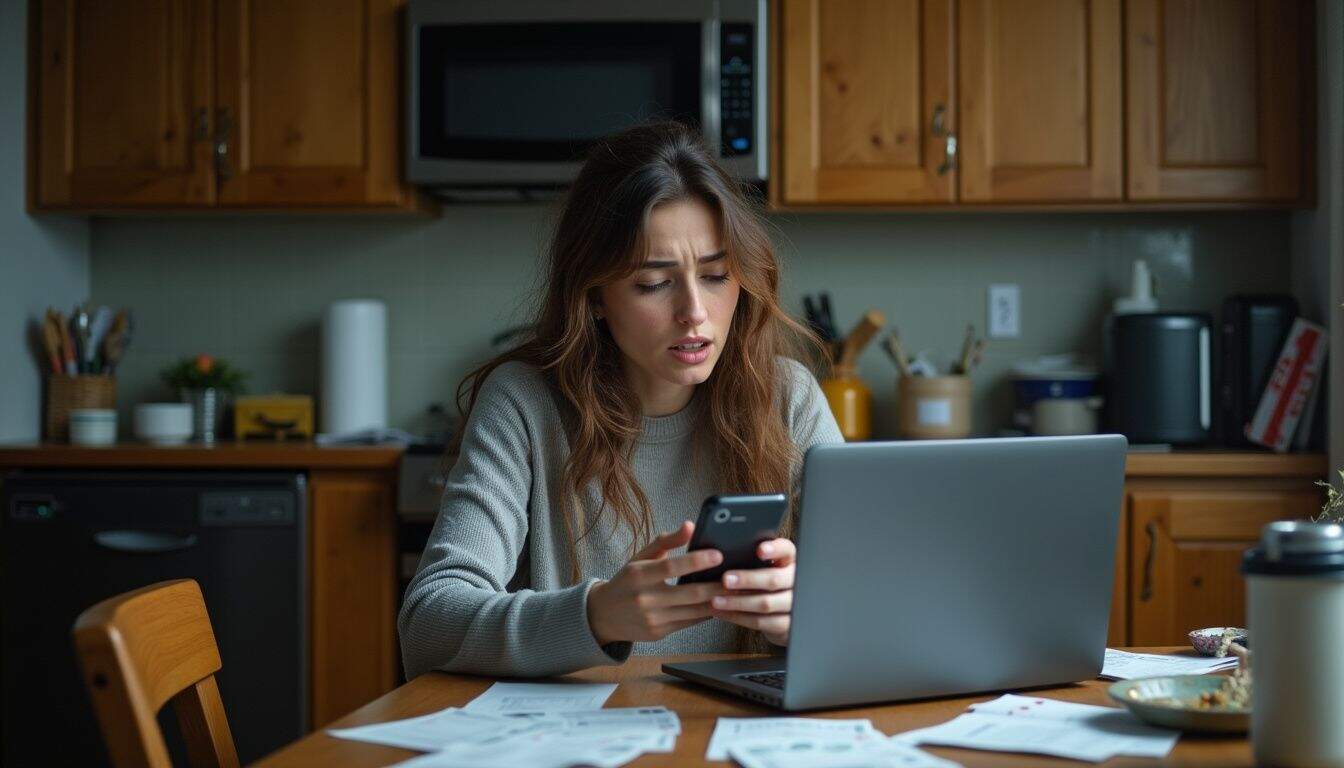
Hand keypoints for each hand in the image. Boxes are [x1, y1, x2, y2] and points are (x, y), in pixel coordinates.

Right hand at [587, 522, 729, 644]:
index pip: (672, 567)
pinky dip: (707, 614)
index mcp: (639, 575)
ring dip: (718, 602)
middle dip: (716, 586)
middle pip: (689, 593)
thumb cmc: (627, 581)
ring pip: (693, 611)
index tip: (719, 555)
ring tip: (737, 592)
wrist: (603, 615)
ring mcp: (653, 619)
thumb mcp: (640, 557)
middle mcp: (645, 599)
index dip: (696, 561)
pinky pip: (689, 623)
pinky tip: (721, 604)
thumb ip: (667, 541)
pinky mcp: (659, 633)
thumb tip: (690, 525)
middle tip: (738, 577)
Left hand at [709, 538, 794, 645]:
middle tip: (726, 579)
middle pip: (774, 579)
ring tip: (717, 600)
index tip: (760, 550)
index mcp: (789, 561)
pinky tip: (723, 613)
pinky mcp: (785, 624)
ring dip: (737, 602)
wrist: (783, 612)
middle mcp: (795, 581)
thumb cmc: (767, 583)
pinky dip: (738, 617)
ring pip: (765, 603)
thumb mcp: (765, 566)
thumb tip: (720, 555)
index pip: (786, 550)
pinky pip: (760, 622)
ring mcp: (792, 604)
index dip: (775, 549)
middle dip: (747, 580)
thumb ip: (752, 559)